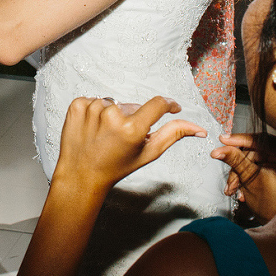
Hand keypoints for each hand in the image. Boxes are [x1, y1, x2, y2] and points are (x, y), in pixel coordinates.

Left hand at [53, 96, 205, 194]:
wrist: (81, 175)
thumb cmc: (116, 166)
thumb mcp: (148, 153)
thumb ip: (174, 135)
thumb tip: (199, 128)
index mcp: (132, 129)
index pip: (159, 104)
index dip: (168, 105)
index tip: (171, 107)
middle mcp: (112, 116)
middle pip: (133, 106)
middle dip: (132, 118)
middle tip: (120, 138)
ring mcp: (92, 109)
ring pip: (112, 103)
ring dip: (111, 116)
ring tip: (104, 135)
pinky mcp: (77, 106)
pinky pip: (93, 100)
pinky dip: (94, 112)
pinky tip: (91, 128)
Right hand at [212, 132, 275, 221]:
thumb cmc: (275, 206)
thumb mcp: (251, 179)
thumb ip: (236, 161)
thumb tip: (221, 148)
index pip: (259, 139)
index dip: (239, 140)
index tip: (224, 140)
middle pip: (252, 152)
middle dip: (236, 167)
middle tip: (229, 177)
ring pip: (250, 162)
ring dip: (238, 176)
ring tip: (233, 189)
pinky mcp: (272, 174)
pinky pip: (253, 170)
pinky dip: (244, 179)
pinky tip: (241, 191)